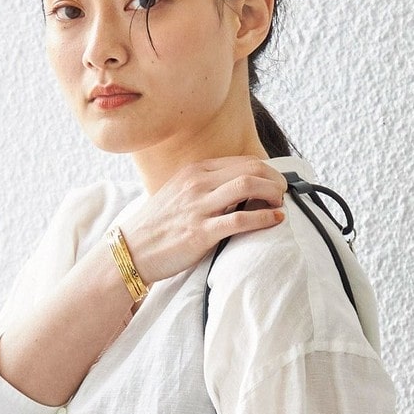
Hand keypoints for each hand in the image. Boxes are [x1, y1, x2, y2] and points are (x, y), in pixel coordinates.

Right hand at [114, 156, 288, 288]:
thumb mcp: (178, 194)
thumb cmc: (156, 227)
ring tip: (280, 205)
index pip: (241, 162)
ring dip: (272, 194)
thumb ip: (204, 187)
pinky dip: (264, 217)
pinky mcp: (201, 233)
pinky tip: (275, 220)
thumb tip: (234, 189)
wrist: (130, 251)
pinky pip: (240, 219)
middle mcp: (197, 183)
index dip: (266, 171)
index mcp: (193, 172)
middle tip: (283, 193)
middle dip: (275, 179)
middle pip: (250, 169)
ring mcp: (199, 207)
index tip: (275, 183)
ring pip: (248, 186)